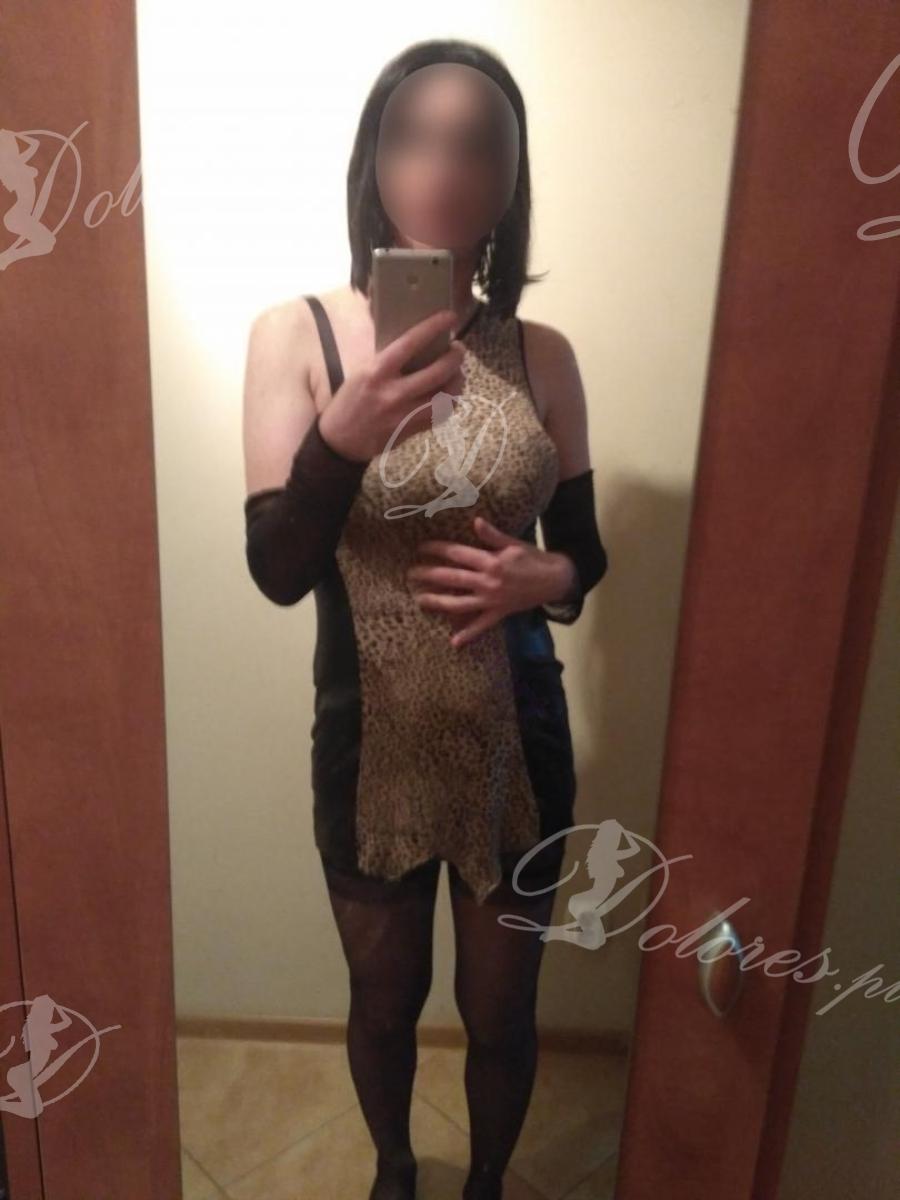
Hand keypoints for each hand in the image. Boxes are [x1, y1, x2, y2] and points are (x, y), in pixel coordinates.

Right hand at [318, 309, 466, 462]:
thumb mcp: (361, 373)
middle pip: (438, 372)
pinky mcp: (411, 430)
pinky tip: (449, 395)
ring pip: (445, 397)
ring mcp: (405, 414)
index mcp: (377, 372)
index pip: (410, 343)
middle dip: (455, 357)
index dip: (433, 327)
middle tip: (458, 350)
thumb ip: (387, 360)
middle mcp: (393, 392)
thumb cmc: (349, 401)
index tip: (449, 317)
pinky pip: (440, 415)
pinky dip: (450, 402)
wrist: (340, 441)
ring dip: (458, 381)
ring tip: (458, 372)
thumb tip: (413, 342)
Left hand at [406, 515, 578, 647]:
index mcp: (491, 562)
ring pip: (459, 603)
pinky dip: (468, 635)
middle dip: (429, 575)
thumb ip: (492, 535)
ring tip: (420, 600)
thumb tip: (475, 521)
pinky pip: (481, 626)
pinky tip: (453, 642)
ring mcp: (492, 600)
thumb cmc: (532, 558)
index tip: (421, 548)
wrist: (554, 580)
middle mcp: (488, 582)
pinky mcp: (499, 613)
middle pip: (452, 578)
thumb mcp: (513, 543)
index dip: (437, 550)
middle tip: (411, 574)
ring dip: (438, 603)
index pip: (457, 554)